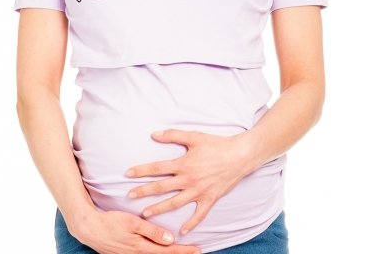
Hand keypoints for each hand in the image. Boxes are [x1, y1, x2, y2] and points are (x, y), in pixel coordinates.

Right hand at [69, 208, 201, 253]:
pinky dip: (156, 252)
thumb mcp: (133, 224)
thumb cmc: (111, 222)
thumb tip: (171, 239)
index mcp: (142, 248)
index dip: (184, 251)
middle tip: (195, 251)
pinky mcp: (125, 253)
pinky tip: (160, 248)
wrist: (89, 228)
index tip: (198, 250)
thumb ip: (152, 232)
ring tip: (182, 250)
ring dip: (169, 253)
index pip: (168, 252)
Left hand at [126, 129, 248, 234]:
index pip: (157, 168)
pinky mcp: (210, 199)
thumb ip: (173, 135)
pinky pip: (198, 215)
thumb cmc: (216, 144)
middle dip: (144, 192)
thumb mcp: (194, 136)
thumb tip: (154, 134)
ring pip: (175, 203)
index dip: (141, 171)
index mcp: (183, 164)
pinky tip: (182, 232)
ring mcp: (199, 192)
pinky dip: (190, 224)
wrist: (239, 156)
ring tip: (145, 214)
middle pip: (161, 188)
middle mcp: (188, 180)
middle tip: (129, 196)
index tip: (128, 174)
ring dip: (159, 209)